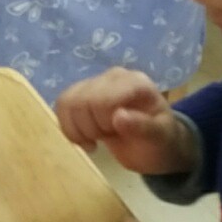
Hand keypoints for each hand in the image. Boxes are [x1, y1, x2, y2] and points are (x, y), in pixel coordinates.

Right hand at [55, 68, 197, 176]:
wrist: (153, 145)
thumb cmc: (159, 141)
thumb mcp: (159, 139)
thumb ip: (143, 127)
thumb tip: (118, 117)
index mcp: (136, 83)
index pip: (102, 98)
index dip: (102, 123)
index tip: (115, 135)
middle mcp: (114, 76)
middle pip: (81, 100)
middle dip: (90, 128)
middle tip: (107, 137)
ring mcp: (96, 83)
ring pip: (67, 101)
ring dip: (77, 128)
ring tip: (96, 138)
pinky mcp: (83, 93)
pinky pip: (62, 105)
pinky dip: (68, 127)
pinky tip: (84, 138)